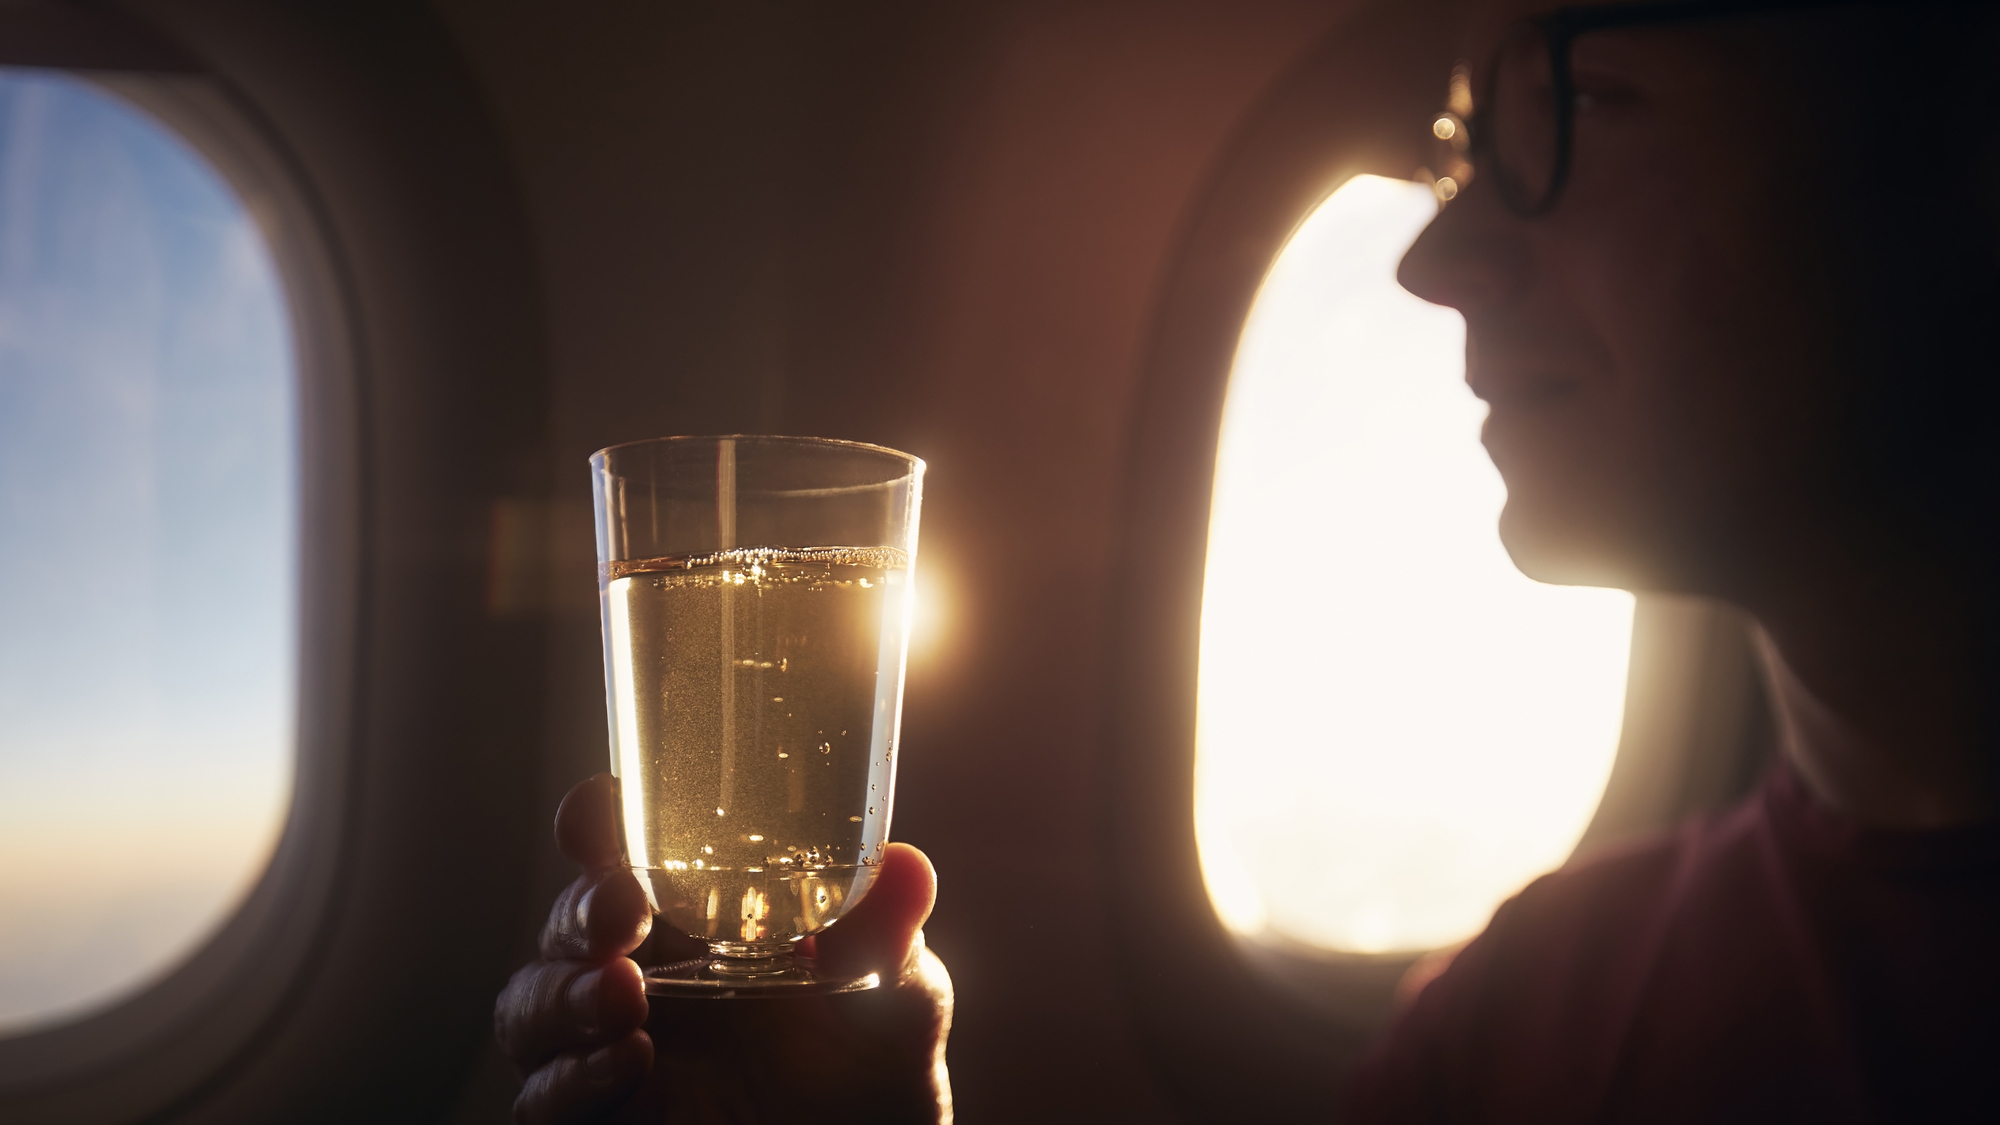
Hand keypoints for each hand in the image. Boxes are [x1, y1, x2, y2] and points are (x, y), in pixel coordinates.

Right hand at [495, 774, 953, 1123]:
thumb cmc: (869, 1079)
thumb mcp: (895, 1004)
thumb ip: (888, 940)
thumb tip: (908, 866)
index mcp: (698, 923)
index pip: (628, 853)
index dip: (599, 821)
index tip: (600, 804)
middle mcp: (641, 977)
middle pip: (568, 921)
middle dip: (581, 907)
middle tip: (623, 908)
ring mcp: (608, 1051)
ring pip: (531, 1004)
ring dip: (563, 991)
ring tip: (622, 995)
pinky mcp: (595, 1118)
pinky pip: (543, 1096)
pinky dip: (573, 1076)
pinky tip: (627, 1061)